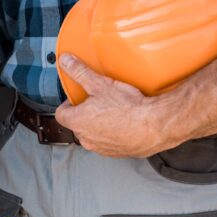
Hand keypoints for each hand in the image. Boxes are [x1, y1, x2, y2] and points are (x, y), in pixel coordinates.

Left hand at [54, 54, 181, 156]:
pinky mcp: (118, 153)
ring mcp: (102, 148)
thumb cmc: (128, 109)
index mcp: (77, 122)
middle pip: (78, 124)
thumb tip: (67, 62)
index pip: (61, 114)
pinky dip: (114, 134)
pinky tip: (125, 122)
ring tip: (114, 110)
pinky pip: (110, 142)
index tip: (76, 97)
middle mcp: (86, 139)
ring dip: (100, 124)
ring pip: (94, 134)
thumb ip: (80, 72)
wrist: (155, 126)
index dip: (68, 104)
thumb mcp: (100, 84)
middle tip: (98, 100)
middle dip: (85, 113)